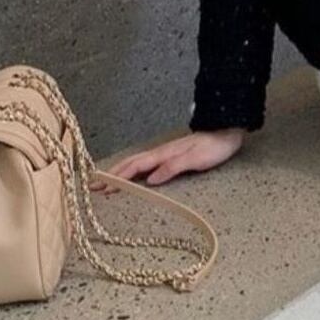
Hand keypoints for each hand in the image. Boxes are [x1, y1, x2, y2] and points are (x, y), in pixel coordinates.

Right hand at [92, 127, 244, 191]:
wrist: (226, 133)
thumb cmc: (213, 148)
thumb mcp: (195, 159)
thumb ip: (172, 168)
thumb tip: (151, 180)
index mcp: (163, 154)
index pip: (135, 166)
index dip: (117, 177)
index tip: (102, 186)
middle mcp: (160, 153)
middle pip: (130, 164)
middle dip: (111, 175)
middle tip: (93, 186)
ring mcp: (164, 154)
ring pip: (135, 163)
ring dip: (119, 173)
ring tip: (105, 182)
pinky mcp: (170, 156)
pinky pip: (144, 164)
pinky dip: (132, 170)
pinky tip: (131, 175)